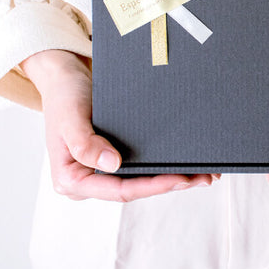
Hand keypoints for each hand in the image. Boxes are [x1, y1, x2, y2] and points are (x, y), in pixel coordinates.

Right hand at [20, 49, 218, 200]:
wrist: (66, 78)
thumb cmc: (64, 96)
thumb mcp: (69, 117)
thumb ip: (84, 143)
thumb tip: (112, 164)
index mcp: (72, 180)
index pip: (119, 190)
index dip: (152, 186)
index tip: (180, 178)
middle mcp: (89, 181)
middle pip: (135, 189)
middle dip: (170, 184)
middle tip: (204, 177)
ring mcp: (103, 171)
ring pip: (142, 181)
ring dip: (173, 178)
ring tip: (205, 174)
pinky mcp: (115, 159)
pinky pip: (142, 166)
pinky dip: (165, 165)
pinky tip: (188, 162)